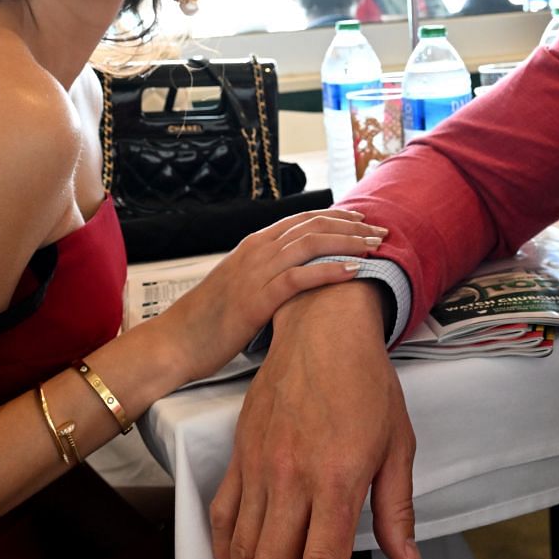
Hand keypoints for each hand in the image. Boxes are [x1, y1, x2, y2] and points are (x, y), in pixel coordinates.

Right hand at [160, 210, 382, 382]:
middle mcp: (256, 251)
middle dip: (351, 226)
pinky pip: (299, 278)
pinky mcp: (256, 298)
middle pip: (313, 226)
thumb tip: (294, 274)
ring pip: (310, 245)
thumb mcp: (239, 285)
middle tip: (381, 230)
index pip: (302, 220)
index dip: (336, 216)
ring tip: (375, 246)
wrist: (177, 341)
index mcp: (253, 245)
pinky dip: (329, 271)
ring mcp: (256, 273)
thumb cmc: (208, 319)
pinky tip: (354, 271)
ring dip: (348, 242)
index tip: (362, 218)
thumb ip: (265, 273)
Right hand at [210, 284, 419, 558]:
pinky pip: (222, 514)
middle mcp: (292, 478)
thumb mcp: (399, 444)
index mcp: (337, 478)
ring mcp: (260, 467)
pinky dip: (223, 553)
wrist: (321, 326)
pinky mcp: (240, 454)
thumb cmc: (365, 381)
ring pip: (242, 548)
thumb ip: (397, 509)